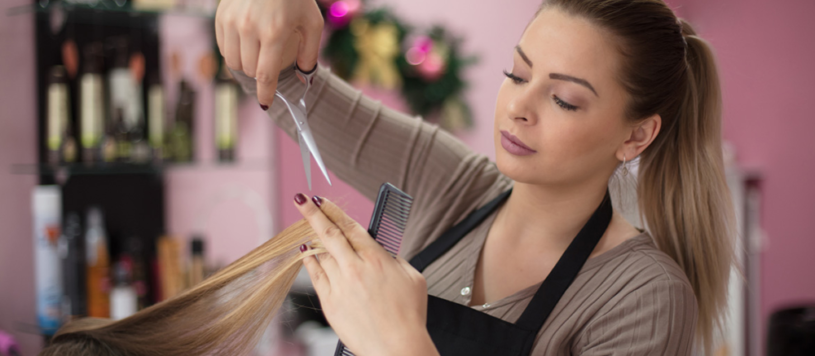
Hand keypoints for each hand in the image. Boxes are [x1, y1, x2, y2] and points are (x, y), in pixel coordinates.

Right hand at [215, 0, 322, 106]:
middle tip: (268, 69)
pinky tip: (246, 46)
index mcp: (273, 33)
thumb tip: (305, 77)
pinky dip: (234, 52)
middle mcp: (249, 28)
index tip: (266, 104)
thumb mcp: (312, 22)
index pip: (264, 75)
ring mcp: (231, 21)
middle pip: (249, 71)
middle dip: (260, 76)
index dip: (265, 94)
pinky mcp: (220, 15)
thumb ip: (310, 53)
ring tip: (257, 58)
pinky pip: (224, 47)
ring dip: (245, 66)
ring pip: (233, 61)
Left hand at [294, 194, 437, 355]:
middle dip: (313, 213)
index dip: (334, 210)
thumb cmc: (409, 315)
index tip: (322, 200)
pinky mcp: (330, 303)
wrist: (397, 347)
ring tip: (308, 229)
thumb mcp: (412, 278)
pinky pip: (316, 276)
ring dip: (313, 239)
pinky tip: (305, 253)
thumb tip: (381, 252)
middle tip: (302, 200)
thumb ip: (394, 259)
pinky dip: (309, 261)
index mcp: (376, 259)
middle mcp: (355, 269)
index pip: (350, 227)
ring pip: (321, 254)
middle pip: (329, 234)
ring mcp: (340, 286)